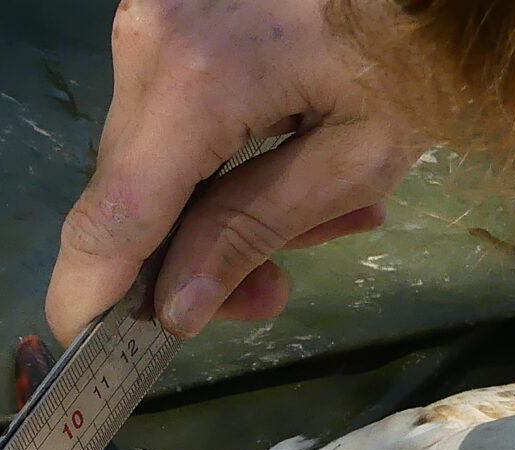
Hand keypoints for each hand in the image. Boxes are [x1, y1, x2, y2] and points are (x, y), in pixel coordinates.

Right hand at [49, 0, 429, 341]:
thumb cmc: (425, 48)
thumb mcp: (361, 155)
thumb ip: (255, 229)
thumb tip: (176, 308)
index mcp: (198, 79)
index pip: (113, 215)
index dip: (89, 296)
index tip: (89, 351)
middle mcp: (151, 39)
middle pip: (127, 190)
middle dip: (184, 257)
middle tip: (272, 289)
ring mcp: (152, 15)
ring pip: (145, 155)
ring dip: (210, 205)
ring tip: (313, 217)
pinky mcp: (167, 8)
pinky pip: (166, 109)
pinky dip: (216, 152)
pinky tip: (285, 157)